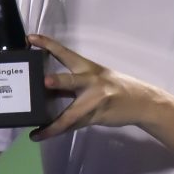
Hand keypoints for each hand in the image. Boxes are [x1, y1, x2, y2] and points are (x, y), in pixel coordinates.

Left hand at [27, 34, 155, 140]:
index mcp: (90, 68)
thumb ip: (75, 82)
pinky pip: (74, 126)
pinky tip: (43, 135)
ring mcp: (95, 101)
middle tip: (45, 81)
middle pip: (73, 82)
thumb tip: (48, 87)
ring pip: (72, 113)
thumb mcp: (98, 78)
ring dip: (55, 123)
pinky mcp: (97, 117)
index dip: (49, 45)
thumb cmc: (117, 87)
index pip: (66, 53)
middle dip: (59, 82)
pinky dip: (57, 131)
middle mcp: (92, 82)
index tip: (31, 38)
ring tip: (38, 130)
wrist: (142, 102)